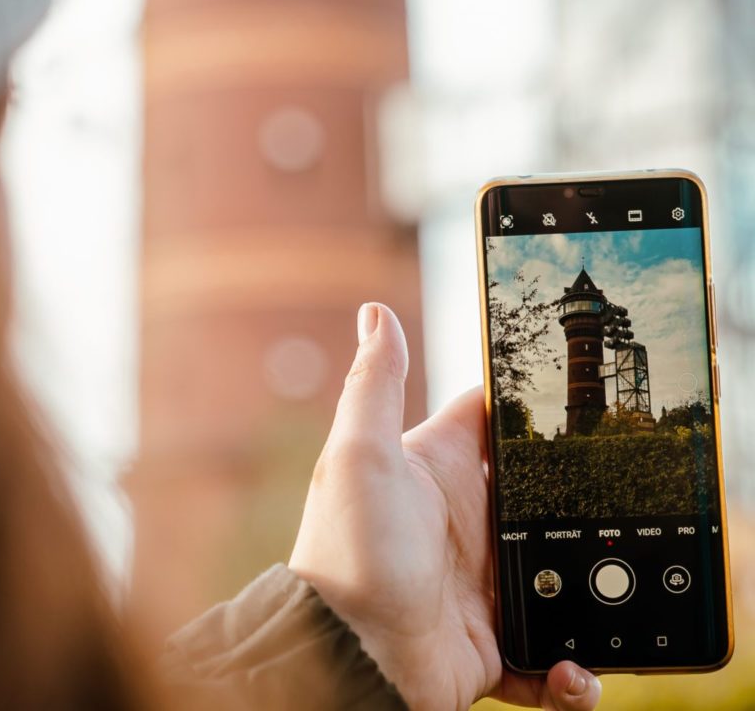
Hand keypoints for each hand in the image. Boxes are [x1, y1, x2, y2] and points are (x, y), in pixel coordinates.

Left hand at [289, 303, 601, 710]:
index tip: (585, 385)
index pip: (493, 416)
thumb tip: (374, 311)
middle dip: (584, 491)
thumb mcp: (360, 457)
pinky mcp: (495, 640)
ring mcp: (485, 580)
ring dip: (590, 583)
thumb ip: (375, 384)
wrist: (346, 660)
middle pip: (544, 489)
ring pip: (560, 571)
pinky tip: (571, 669)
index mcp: (441, 467)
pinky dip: (571, 670)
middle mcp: (467, 520)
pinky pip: (551, 655)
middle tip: (636, 496)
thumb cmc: (347, 551)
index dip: (532, 398)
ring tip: (619, 593)